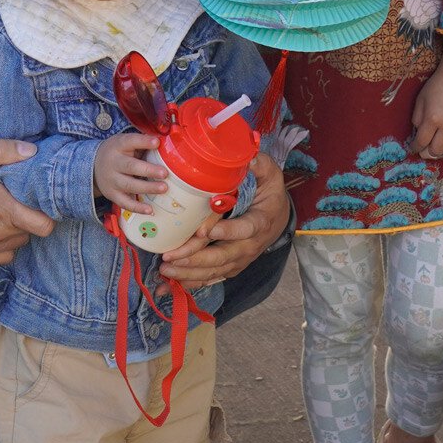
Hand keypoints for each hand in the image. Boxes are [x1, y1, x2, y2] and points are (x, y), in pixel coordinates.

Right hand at [0, 139, 55, 265]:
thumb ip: (4, 151)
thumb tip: (33, 150)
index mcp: (2, 209)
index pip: (45, 225)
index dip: (49, 213)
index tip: (42, 198)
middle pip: (32, 233)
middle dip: (31, 217)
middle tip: (20, 200)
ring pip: (16, 245)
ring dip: (16, 232)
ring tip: (4, 213)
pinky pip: (0, 257)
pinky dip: (2, 246)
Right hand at [94, 131, 167, 214]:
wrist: (93, 166)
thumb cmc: (118, 152)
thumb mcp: (125, 142)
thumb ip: (142, 143)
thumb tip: (167, 143)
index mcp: (118, 146)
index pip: (130, 141)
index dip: (143, 142)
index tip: (157, 142)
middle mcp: (114, 163)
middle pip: (130, 166)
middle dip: (148, 170)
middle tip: (164, 173)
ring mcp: (112, 181)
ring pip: (129, 185)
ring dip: (147, 188)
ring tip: (164, 188)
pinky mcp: (112, 195)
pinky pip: (125, 203)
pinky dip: (137, 208)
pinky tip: (150, 210)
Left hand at [158, 154, 288, 286]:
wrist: (277, 218)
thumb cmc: (268, 194)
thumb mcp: (270, 175)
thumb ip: (259, 165)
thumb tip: (247, 157)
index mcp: (260, 221)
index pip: (245, 229)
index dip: (226, 231)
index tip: (205, 230)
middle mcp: (250, 245)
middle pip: (222, 256)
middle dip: (195, 258)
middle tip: (171, 256)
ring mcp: (240, 259)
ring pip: (214, 271)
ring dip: (188, 272)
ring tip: (165, 269)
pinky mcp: (231, 267)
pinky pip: (211, 278)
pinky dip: (190, 282)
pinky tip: (171, 284)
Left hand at [411, 45, 442, 157]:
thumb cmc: (438, 83)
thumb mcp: (421, 99)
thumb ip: (417, 118)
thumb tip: (418, 133)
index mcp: (432, 119)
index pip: (421, 142)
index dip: (415, 147)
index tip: (414, 148)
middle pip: (436, 150)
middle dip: (427, 152)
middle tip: (425, 150)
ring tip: (440, 135)